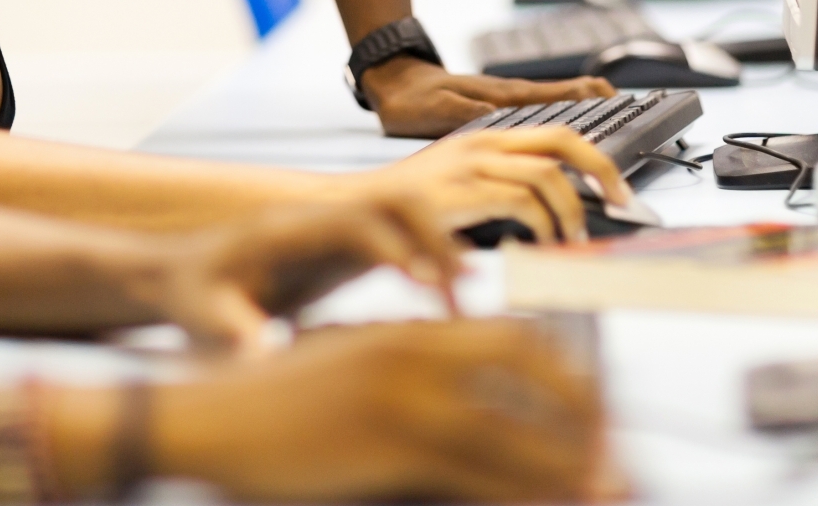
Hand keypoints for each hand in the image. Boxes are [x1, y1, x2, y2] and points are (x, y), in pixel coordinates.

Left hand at [147, 198, 467, 352]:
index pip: (350, 221)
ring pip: (404, 213)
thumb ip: (232, 332)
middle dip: (433, 238)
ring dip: (439, 246)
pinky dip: (429, 261)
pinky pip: (399, 240)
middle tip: (461, 291)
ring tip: (463, 298)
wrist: (178, 276)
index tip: (423, 285)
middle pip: (392, 200)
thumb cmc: (189, 297)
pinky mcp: (344, 249)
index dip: (392, 248)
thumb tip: (260, 356)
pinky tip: (446, 302)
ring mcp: (333, 230)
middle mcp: (316, 219)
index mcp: (284, 230)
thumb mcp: (202, 317)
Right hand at [156, 320, 617, 501]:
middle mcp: (416, 353)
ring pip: (517, 431)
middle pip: (533, 370)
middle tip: (612, 452)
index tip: (595, 406)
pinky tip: (547, 504)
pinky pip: (478, 474)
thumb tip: (465, 396)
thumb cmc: (271, 399)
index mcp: (409, 330)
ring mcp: (404, 399)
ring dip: (570, 465)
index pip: (515, 336)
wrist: (205, 413)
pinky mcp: (387, 445)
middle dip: (586, 412)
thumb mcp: (348, 362)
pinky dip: (523, 493)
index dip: (567, 373)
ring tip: (605, 489)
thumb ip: (408, 367)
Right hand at [359, 124, 632, 245]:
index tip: (616, 186)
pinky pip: (521, 200)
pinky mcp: (460, 191)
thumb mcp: (458, 189)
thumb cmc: (405, 213)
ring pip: (547, 173)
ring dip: (572, 208)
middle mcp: (481, 143)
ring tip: (573, 236)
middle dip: (601, 169)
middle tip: (621, 200)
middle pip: (561, 140)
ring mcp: (470, 164)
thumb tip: (548, 213)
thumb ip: (498, 190)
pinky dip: (542, 223)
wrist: (351, 212)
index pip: (555, 133)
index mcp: (485, 140)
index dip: (594, 156)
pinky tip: (541, 241)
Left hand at [361, 55, 612, 137]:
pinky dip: (566, 114)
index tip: (620, 102)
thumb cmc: (412, 99)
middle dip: (603, 103)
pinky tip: (572, 127)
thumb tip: (504, 122)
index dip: (591, 98)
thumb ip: (470, 115)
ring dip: (589, 109)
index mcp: (504, 97)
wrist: (392, 82)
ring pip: (559, 103)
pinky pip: (542, 110)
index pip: (559, 95)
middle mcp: (512, 96)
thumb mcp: (437, 110)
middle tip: (635, 111)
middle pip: (569, 97)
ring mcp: (508, 100)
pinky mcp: (499, 107)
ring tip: (617, 117)